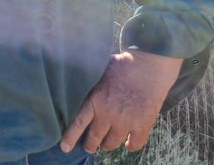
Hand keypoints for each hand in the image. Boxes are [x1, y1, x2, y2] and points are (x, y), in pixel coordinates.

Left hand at [60, 50, 181, 153]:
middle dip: (91, 145)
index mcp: (94, 101)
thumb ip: (93, 84)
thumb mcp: (99, 73)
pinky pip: (135, 144)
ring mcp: (125, 122)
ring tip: (107, 143)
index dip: (70, 137)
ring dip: (108, 145)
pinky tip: (128, 144)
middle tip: (89, 147)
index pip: (78, 123)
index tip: (65, 148)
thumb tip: (80, 77)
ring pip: (112, 143)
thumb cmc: (123, 65)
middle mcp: (107, 115)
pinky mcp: (142, 125)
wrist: (148, 67)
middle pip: (94, 138)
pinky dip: (131, 146)